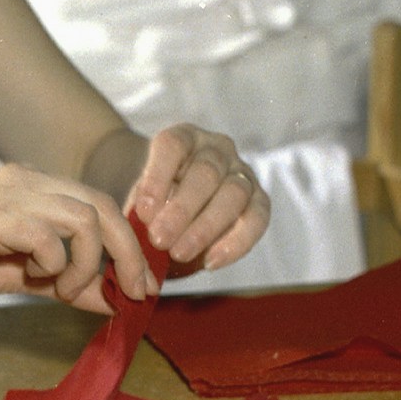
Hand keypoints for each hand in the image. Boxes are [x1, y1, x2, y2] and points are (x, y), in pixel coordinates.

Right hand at [0, 164, 156, 314]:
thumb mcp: (20, 277)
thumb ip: (65, 282)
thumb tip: (113, 300)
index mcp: (33, 187)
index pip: (101, 204)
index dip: (130, 244)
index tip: (142, 286)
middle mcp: (25, 180)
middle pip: (104, 206)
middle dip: (129, 254)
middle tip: (134, 293)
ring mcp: (7, 195)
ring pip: (84, 219)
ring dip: (88, 264)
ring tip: (65, 290)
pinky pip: (47, 237)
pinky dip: (56, 265)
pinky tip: (37, 281)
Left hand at [123, 124, 270, 273]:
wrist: (178, 217)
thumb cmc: (157, 205)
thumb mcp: (143, 204)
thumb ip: (142, 213)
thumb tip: (140, 231)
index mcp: (183, 138)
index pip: (173, 146)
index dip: (157, 178)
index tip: (142, 212)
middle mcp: (217, 148)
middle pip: (206, 172)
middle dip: (181, 210)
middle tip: (159, 240)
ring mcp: (242, 172)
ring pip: (233, 194)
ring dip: (205, 228)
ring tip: (179, 254)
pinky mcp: (259, 199)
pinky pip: (256, 219)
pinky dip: (235, 243)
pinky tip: (210, 262)